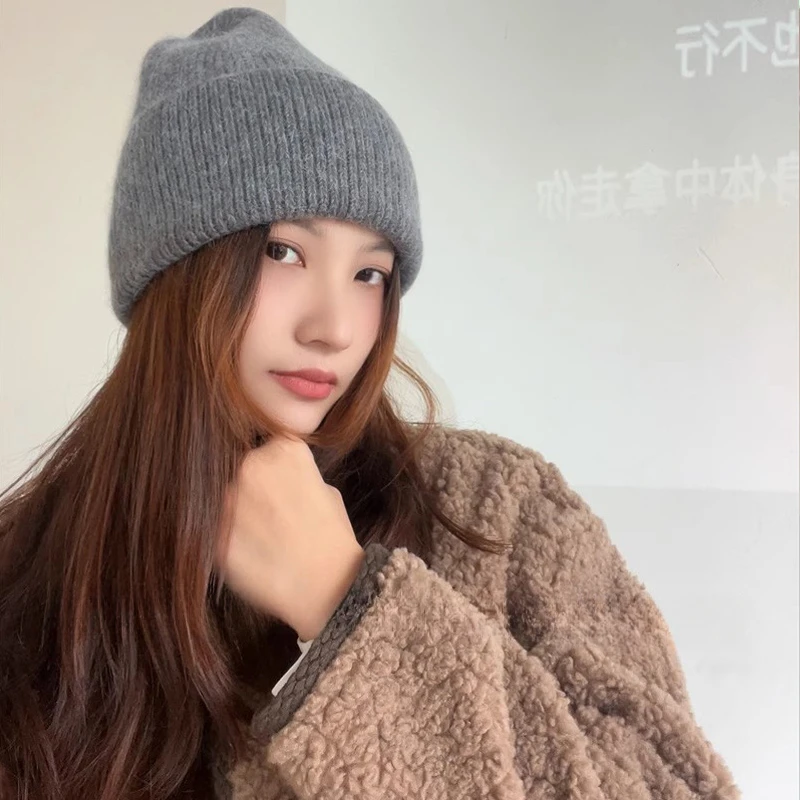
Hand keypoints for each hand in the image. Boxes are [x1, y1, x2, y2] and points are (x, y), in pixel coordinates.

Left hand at [216, 434, 364, 640]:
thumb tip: (279, 480)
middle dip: (252, 490)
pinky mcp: (215, 534)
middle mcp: (251, 465)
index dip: (274, 470)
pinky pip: (215, 532)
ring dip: (237, 514)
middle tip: (270, 517)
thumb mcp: (327, 492)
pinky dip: (229, 542)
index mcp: (283, 450)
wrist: (327, 587)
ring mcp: (229, 499)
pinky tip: (252, 555)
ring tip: (262, 539)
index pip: (268, 448)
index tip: (280, 488)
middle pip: (242, 470)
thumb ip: (296, 476)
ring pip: (224, 500)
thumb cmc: (334, 540)